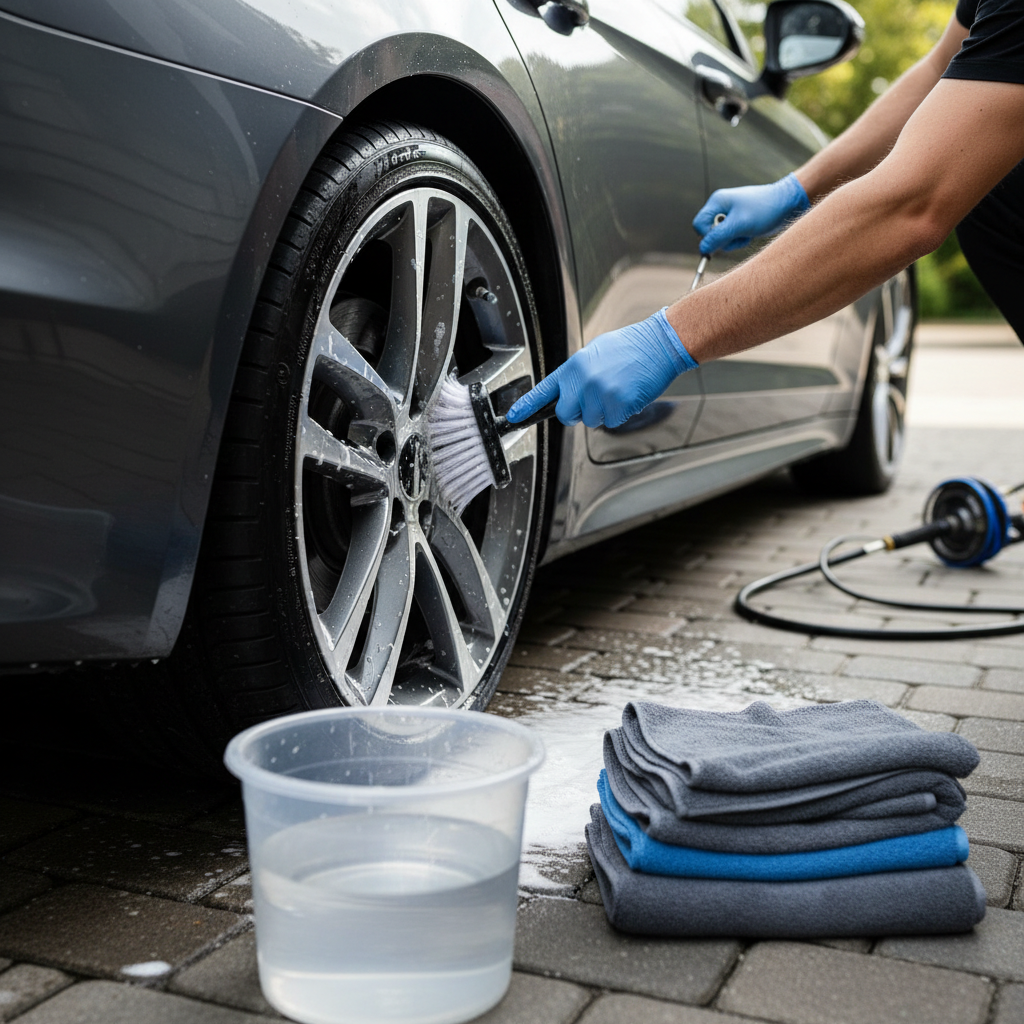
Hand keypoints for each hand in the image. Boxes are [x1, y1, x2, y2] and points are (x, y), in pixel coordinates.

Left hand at [506, 308, 696, 428]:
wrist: (659, 344)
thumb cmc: (630, 348)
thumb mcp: (595, 353)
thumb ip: (578, 374)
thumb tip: (569, 392)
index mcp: (574, 366)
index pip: (544, 390)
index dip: (527, 406)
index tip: (513, 417)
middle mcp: (583, 381)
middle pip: (566, 414)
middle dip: (577, 412)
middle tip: (594, 399)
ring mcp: (600, 394)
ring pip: (591, 420)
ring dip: (603, 411)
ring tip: (617, 389)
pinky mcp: (618, 406)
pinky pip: (612, 421)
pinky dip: (621, 413)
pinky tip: (628, 394)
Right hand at [693, 173, 808, 255]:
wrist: (788, 203)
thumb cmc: (765, 210)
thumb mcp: (739, 225)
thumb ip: (718, 237)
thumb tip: (702, 249)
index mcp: (717, 202)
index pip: (699, 225)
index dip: (707, 236)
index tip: (722, 240)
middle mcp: (721, 207)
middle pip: (708, 233)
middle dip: (722, 239)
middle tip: (738, 235)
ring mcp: (730, 215)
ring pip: (720, 238)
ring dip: (732, 241)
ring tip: (747, 233)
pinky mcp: (739, 222)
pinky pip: (731, 237)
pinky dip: (739, 240)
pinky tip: (751, 234)